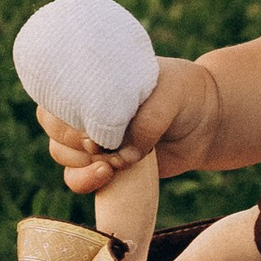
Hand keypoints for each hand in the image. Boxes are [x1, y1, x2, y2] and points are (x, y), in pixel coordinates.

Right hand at [33, 54, 215, 193]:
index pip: (55, 90)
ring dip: (80, 163)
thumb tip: (124, 155)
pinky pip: (77, 179)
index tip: (90, 123)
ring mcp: (93, 138)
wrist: (207, 123)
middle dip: (73, 140)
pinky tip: (108, 175)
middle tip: (101, 144)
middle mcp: (87, 108)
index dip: (64, 110)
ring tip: (112, 163)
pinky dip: (85, 181)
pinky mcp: (103, 165)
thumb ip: (147, 120)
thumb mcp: (172, 94)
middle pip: (53, 127)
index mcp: (94, 79)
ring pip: (61, 154)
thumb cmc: (185, 95)